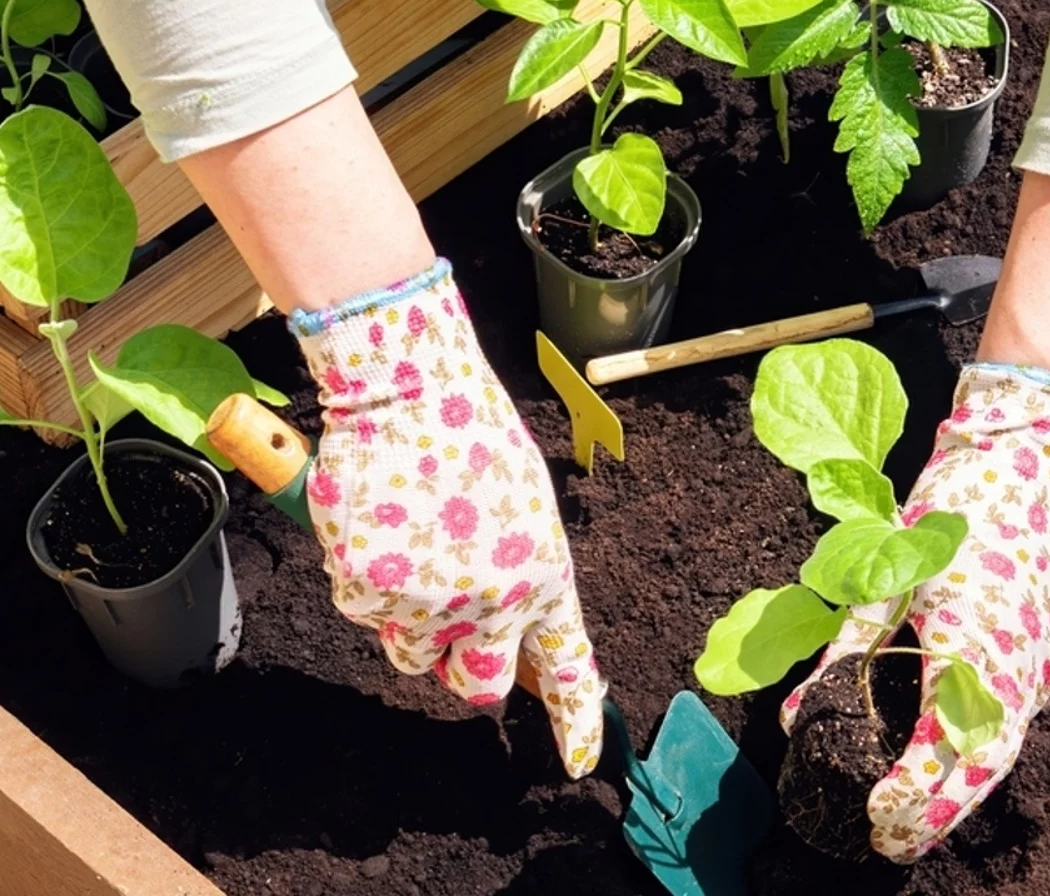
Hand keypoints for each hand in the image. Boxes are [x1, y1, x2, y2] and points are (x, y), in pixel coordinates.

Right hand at [293, 260, 606, 777]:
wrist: (407, 392)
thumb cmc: (470, 441)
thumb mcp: (525, 510)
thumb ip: (523, 576)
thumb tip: (510, 635)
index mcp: (546, 577)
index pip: (569, 666)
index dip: (575, 721)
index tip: (578, 763)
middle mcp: (494, 601)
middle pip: (479, 685)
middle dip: (466, 668)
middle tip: (455, 624)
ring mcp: (429, 602)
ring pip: (413, 653)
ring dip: (411, 621)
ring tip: (415, 547)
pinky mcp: (370, 591)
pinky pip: (364, 614)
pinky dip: (366, 582)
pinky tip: (380, 530)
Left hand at [782, 364, 1049, 860]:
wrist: (1019, 458)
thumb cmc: (944, 512)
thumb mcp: (882, 577)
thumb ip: (844, 650)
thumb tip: (798, 718)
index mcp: (971, 642)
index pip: (943, 742)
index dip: (912, 790)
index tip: (877, 817)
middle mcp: (1017, 660)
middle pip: (984, 763)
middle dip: (939, 812)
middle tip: (892, 848)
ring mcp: (1042, 657)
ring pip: (1007, 746)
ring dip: (964, 789)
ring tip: (920, 824)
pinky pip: (1019, 716)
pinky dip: (987, 751)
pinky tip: (957, 765)